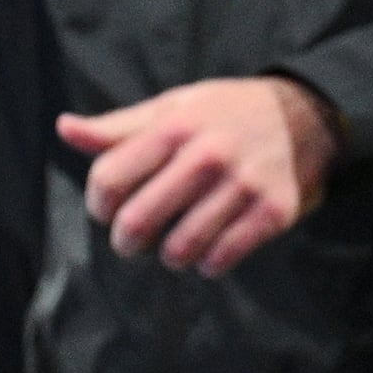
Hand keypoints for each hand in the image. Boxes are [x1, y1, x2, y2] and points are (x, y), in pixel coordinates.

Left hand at [58, 75, 340, 273]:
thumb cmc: (227, 113)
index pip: (109, 179)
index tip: (108, 209)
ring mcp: (242, 186)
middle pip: (137, 221)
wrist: (308, 115)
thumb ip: (119, 127)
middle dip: (127, 242)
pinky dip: (209, 264)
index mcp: (175, 127)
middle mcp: (207, 155)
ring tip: (176, 246)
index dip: (99, 204)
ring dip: (171, 256)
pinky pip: (222, 259)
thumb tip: (64, 127)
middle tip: (134, 242)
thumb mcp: (174, 108)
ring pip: (180, 249)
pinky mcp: (272, 212)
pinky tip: (210, 251)